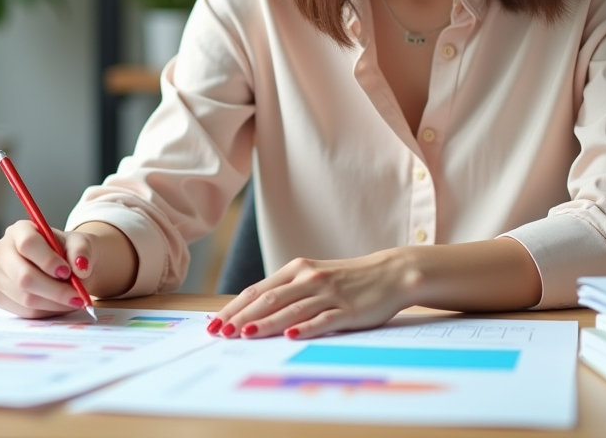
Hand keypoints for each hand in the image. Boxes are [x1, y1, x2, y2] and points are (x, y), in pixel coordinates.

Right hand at [0, 220, 94, 318]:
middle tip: (78, 296)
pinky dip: (46, 312)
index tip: (67, 272)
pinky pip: (23, 311)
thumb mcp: (81, 243)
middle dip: (55, 290)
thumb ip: (82, 251)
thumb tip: (81, 267)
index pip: (27, 244)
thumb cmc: (68, 252)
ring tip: (73, 300)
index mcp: (19, 230)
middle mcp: (1, 250)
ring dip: (54, 303)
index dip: (47, 260)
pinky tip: (59, 305)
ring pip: (25, 298)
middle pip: (23, 276)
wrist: (63, 267)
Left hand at [211, 250, 411, 339]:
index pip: (257, 290)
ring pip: (291, 309)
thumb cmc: (348, 280)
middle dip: (241, 316)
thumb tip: (253, 313)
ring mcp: (329, 294)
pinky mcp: (348, 309)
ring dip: (266, 323)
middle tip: (220, 332)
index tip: (214, 322)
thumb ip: (288, 292)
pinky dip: (306, 327)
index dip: (234, 306)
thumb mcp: (314, 279)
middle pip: (269, 299)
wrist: (390, 273)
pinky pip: (323, 319)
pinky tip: (291, 335)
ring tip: (245, 334)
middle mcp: (309, 278)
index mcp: (297, 270)